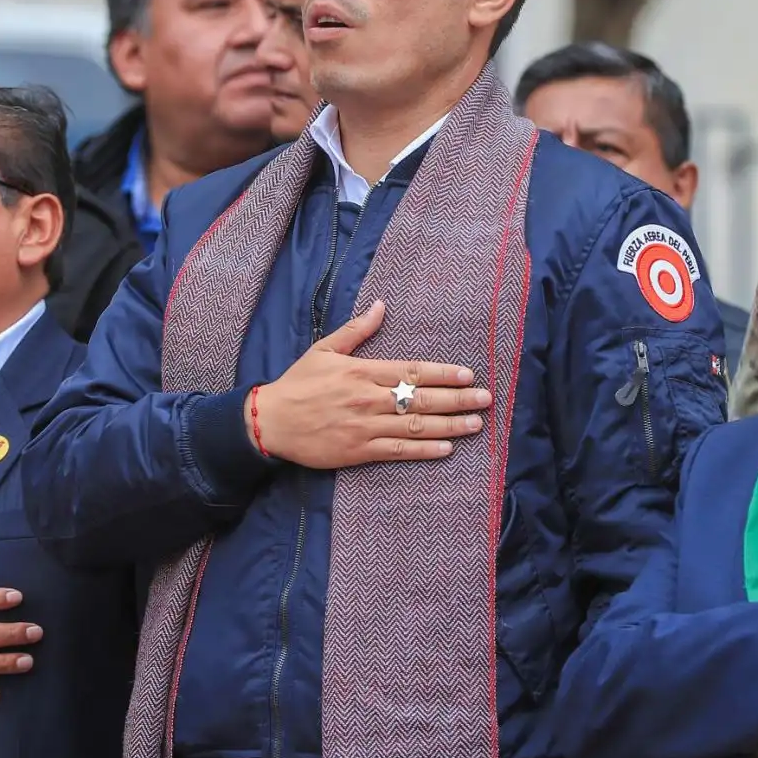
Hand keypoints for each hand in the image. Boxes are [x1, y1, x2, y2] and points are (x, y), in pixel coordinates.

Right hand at [253, 300, 491, 468]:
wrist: (271, 421)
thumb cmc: (298, 383)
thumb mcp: (325, 349)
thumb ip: (357, 330)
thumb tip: (380, 306)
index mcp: (363, 372)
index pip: (411, 371)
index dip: (442, 373)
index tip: (468, 375)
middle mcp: (369, 399)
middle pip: (421, 399)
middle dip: (457, 399)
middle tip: (486, 400)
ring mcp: (365, 426)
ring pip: (415, 426)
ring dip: (449, 425)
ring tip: (475, 424)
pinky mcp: (358, 451)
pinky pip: (397, 451)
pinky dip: (423, 450)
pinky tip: (446, 448)